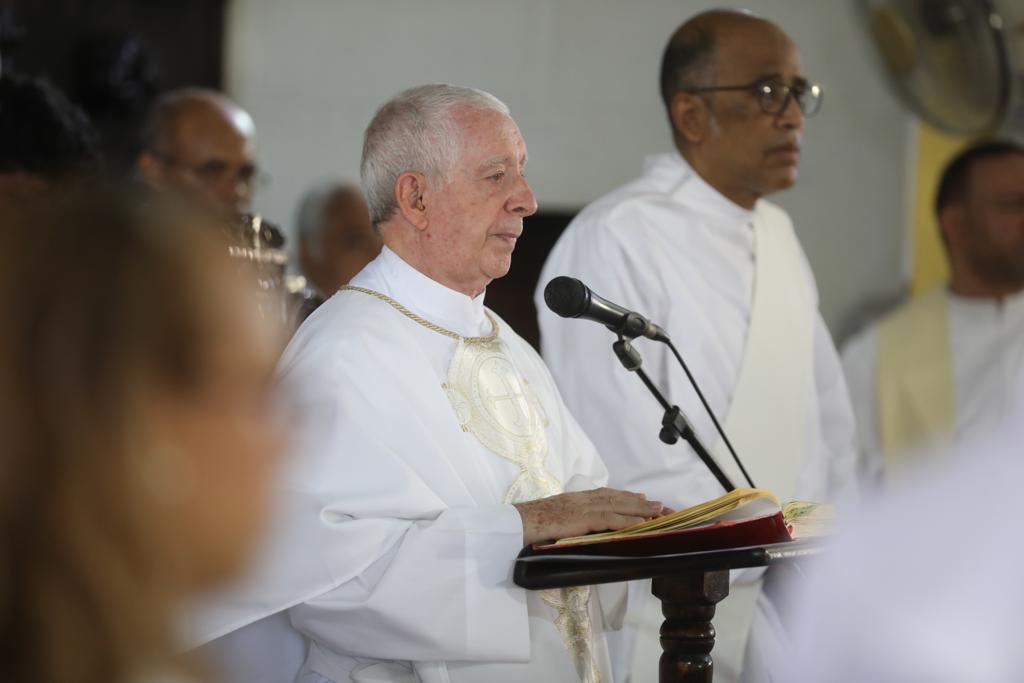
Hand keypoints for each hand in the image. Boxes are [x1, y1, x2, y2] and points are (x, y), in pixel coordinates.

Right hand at [513, 487, 664, 544]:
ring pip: (618, 505)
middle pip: (616, 497)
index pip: (604, 494)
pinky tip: (640, 523)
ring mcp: (583, 507)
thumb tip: (575, 528)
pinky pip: (611, 519)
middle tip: (657, 504)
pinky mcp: (583, 518)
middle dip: (638, 501)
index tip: (639, 496)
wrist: (519, 522)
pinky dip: (628, 520)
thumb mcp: (554, 518)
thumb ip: (568, 520)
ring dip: (639, 508)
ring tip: (657, 510)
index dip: (623, 496)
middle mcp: (582, 499)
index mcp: (575, 499)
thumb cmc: (531, 523)